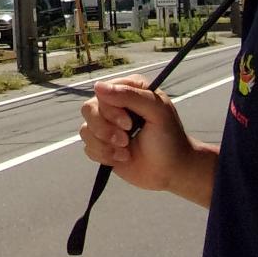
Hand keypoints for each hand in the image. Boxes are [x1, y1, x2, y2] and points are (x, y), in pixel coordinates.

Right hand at [79, 78, 214, 205]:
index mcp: (129, 90)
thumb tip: (97, 86)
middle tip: (125, 140)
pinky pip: (88, 147)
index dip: (110, 110)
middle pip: (88, 109)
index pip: (102, 92)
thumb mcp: (157, 112)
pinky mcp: (102, 145)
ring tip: (126, 151)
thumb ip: (130, 96)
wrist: (172, 170)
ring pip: (85, 130)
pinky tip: (122, 158)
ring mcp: (106, 126)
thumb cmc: (169, 138)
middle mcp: (114, 105)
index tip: (129, 125)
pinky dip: (104, 155)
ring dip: (105, 145)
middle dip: (105, 129)